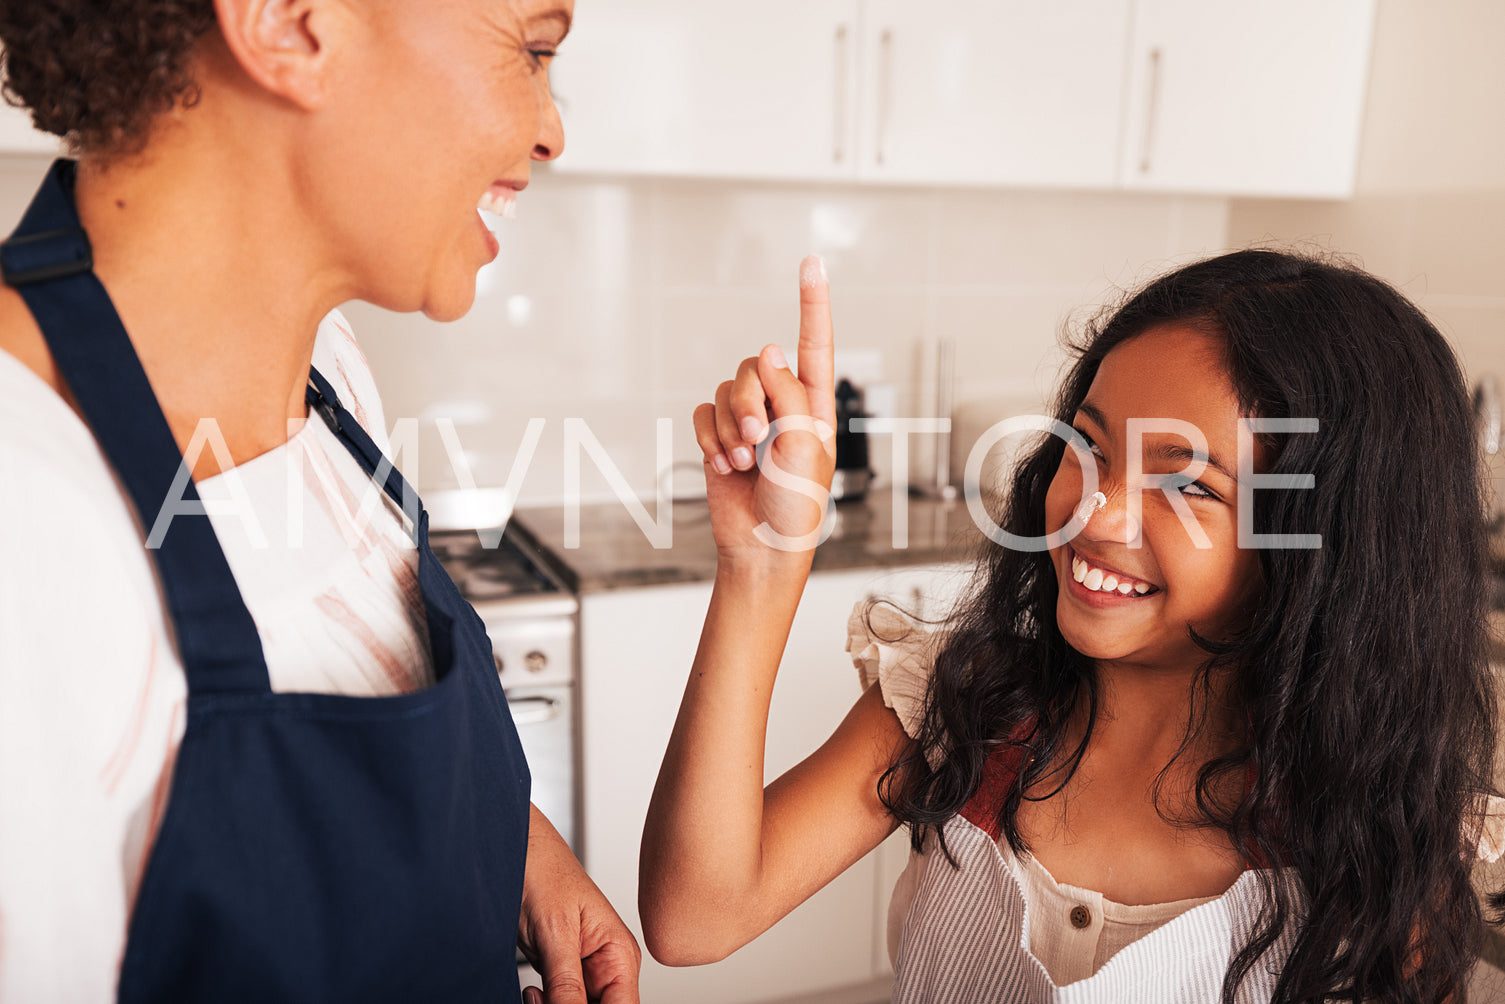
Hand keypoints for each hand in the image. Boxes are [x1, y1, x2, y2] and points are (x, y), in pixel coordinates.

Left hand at [518, 804, 640, 1003]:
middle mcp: (606, 966)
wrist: (509, 846)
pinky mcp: (557, 972)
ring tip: (532, 996)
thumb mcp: (555, 932)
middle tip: (540, 1000)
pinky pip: (556, 1003)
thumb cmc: (540, 869)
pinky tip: (529, 993)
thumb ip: (568, 984)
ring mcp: (581, 971)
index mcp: (620, 953)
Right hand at [693, 255, 836, 560]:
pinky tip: (726, 466)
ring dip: (729, 429)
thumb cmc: (796, 507)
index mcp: (815, 405)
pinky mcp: (719, 437)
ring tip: (745, 463)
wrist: (763, 548)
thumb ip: (789, 395)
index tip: (812, 261)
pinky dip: (709, 440)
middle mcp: (782, 406)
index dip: (813, 302)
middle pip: (756, 367)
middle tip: (756, 440)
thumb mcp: (804, 447)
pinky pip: (702, 415)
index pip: (814, 344)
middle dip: (748, 402)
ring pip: (725, 392)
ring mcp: (749, 421)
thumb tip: (771, 351)